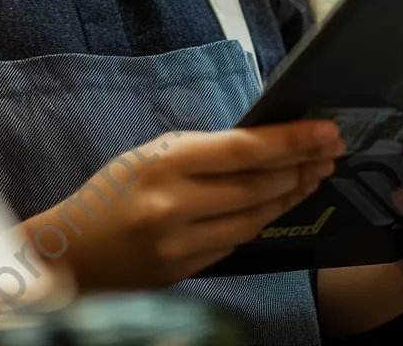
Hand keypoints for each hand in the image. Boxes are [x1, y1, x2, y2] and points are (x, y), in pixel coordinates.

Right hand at [22, 119, 345, 289]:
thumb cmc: (111, 193)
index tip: (326, 130)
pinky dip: (262, 219)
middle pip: (258, 185)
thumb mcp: (150, 156)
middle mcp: (174, 206)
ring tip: (315, 173)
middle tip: (331, 149)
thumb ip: (202, 153)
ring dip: (291, 194)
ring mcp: (181, 245)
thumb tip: (263, 143)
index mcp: (164, 163)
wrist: (71, 251)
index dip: (292, 140)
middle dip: (302, 165)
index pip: (244, 149)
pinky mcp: (186, 272)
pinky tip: (281, 202)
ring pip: (255, 217)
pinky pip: (237, 242)